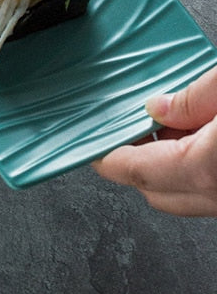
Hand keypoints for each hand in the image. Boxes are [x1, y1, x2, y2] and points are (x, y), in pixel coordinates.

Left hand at [92, 65, 216, 215]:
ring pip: (186, 195)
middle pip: (157, 191)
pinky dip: (194, 169)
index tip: (88, 145)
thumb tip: (157, 107)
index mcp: (206, 168)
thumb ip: (191, 99)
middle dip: (134, 162)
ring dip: (168, 165)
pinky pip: (210, 191)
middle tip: (130, 126)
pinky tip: (200, 135)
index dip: (105, 157)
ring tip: (171, 123)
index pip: (135, 170)